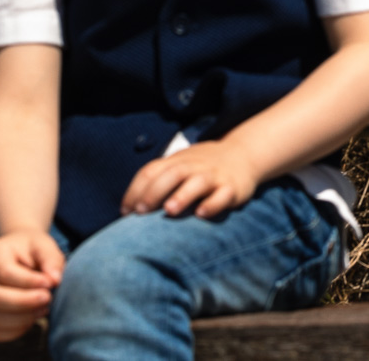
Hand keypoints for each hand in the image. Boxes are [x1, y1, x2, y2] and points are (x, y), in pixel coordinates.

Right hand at [0, 229, 64, 341]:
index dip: (29, 282)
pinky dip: (18, 329)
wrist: (23, 254)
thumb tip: (55, 280)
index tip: (50, 283)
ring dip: (24, 317)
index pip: (4, 273)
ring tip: (45, 306)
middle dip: (25, 302)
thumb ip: (51, 260)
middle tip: (48, 297)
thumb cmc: (34, 250)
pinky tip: (34, 315)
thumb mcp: (45, 246)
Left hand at [120, 140, 259, 218]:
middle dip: (154, 192)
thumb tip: (128, 208)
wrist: (243, 155)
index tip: (125, 211)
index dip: (136, 190)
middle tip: (141, 212)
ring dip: (183, 195)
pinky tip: (202, 214)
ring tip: (170, 210)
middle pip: (172, 174)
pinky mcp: (232, 188)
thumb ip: (157, 180)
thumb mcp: (180, 165)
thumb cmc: (202, 167)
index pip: (152, 170)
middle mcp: (194, 167)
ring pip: (198, 183)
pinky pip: (223, 195)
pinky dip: (213, 204)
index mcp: (177, 161)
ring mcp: (214, 176)